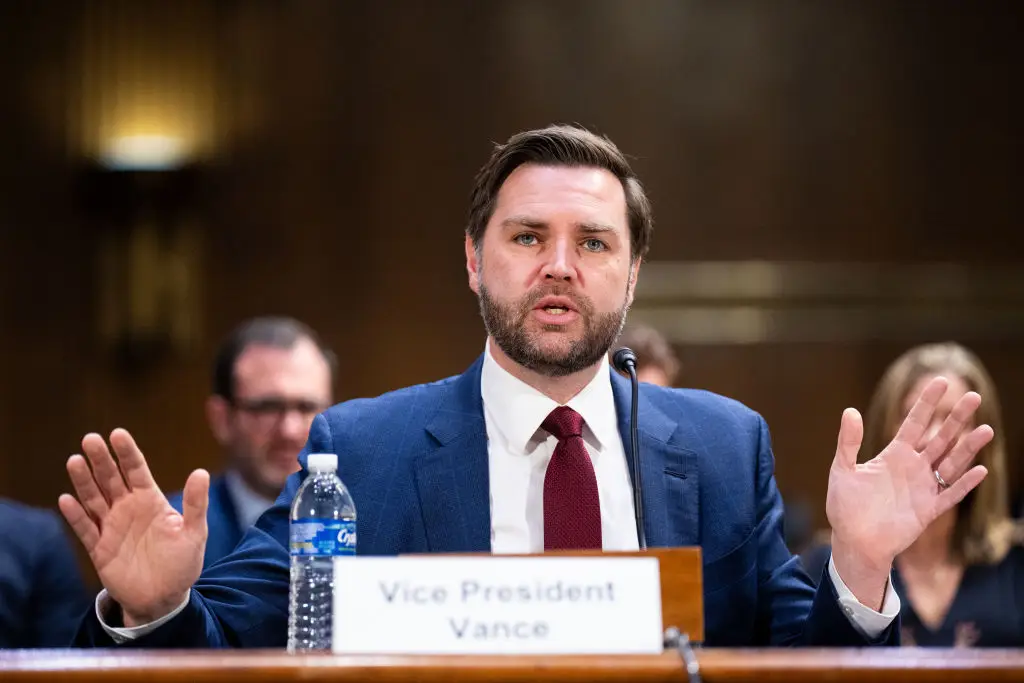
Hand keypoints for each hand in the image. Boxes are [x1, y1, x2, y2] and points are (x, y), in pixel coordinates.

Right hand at [58, 428, 209, 625]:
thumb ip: (195, 504)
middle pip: (111, 479)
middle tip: (90, 439)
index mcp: (151, 501)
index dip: (127, 452)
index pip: (137, 470)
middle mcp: (128, 509)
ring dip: (84, 482)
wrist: (164, 597)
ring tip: (74, 461)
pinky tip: (65, 500)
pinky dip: (75, 516)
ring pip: (94, 499)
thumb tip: (201, 472)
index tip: (118, 433)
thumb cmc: (182, 563)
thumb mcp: (194, 532)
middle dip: (101, 459)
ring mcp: (111, 527)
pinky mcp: (99, 549)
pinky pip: (85, 529)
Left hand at [825, 376, 991, 606]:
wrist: (853, 542)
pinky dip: (964, 484)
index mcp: (894, 455)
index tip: (939, 381)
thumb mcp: (842, 470)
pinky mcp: (928, 510)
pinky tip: (979, 470)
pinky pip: (950, 495)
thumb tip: (850, 410)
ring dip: (967, 447)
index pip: (914, 423)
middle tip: (973, 396)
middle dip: (956, 418)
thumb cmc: (845, 506)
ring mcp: (924, 488)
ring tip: (986, 429)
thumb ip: (848, 442)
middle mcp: (913, 467)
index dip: (927, 403)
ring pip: (951, 463)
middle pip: (940, 438)